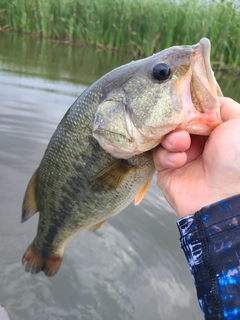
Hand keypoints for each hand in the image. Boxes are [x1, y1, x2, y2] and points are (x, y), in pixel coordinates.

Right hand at [153, 97, 239, 217]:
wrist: (223, 196)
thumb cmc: (235, 158)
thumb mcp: (239, 122)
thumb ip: (222, 106)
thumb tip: (205, 99)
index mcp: (214, 132)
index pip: (193, 113)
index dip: (187, 108)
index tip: (182, 103)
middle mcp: (198, 144)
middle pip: (176, 124)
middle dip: (177, 122)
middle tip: (182, 126)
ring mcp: (182, 157)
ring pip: (165, 138)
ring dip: (172, 138)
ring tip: (181, 144)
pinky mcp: (167, 171)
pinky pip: (159, 156)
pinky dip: (168, 155)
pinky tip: (180, 161)